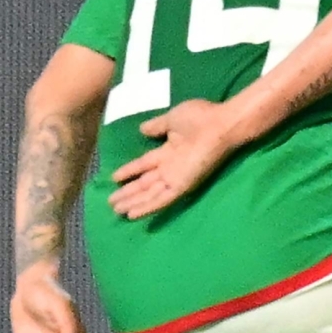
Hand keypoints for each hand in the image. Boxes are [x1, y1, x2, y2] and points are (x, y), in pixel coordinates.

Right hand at [109, 99, 241, 218]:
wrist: (220, 124)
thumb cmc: (200, 118)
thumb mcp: (172, 119)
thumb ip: (157, 126)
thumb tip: (142, 129)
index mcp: (168, 151)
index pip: (144, 164)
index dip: (129, 171)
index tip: (114, 178)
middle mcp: (171, 167)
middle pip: (145, 183)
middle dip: (128, 193)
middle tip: (111, 202)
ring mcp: (176, 177)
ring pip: (150, 194)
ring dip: (133, 203)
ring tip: (116, 210)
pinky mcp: (183, 185)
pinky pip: (162, 199)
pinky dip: (147, 207)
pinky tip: (132, 214)